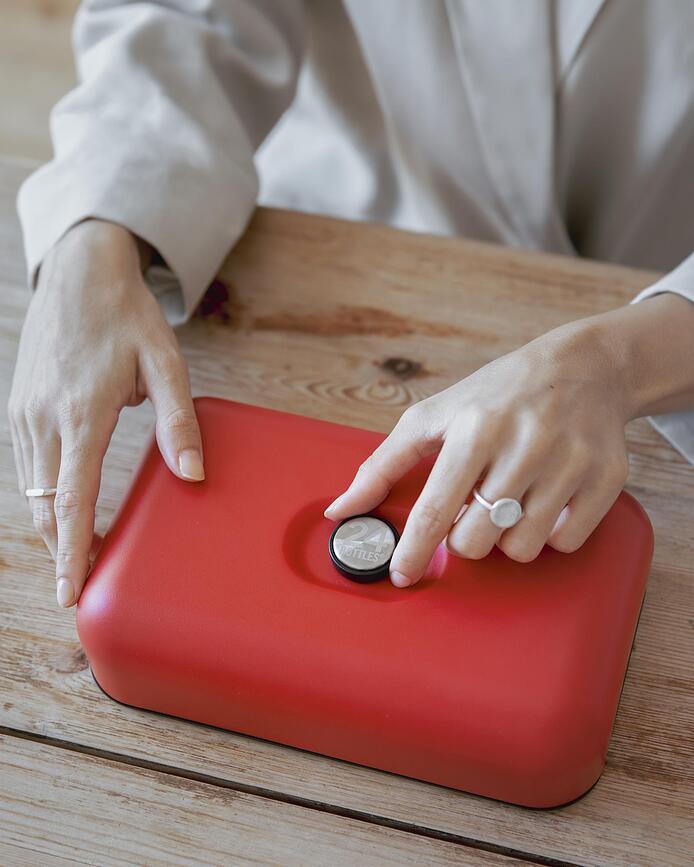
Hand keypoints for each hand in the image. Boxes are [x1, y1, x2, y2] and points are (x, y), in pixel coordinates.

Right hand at [7, 219, 204, 607]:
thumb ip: (178, 421)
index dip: (71, 551)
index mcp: (82, 413)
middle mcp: (44, 419)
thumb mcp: (165, 363)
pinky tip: (61, 509)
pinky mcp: (20, 406)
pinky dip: (42, 497)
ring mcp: (25, 413)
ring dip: (51, 528)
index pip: (72, 500)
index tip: (72, 590)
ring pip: (31, 491)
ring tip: (77, 555)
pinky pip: (26, 466)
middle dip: (61, 551)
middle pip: (46, 507)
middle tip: (82, 586)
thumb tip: (192, 473)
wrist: (79, 272)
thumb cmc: (126, 317)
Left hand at [324, 316, 634, 586]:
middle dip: (464, 537)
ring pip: (521, 549)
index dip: (414, 551)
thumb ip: (384, 465)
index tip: (402, 574)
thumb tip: (340, 509)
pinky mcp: (606, 478)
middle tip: (471, 510)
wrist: (581, 368)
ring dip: (506, 538)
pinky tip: (543, 502)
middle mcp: (525, 444)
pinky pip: (566, 542)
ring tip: (508, 502)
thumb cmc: (496, 395)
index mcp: (475, 428)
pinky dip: (548, 534)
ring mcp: (570, 462)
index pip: (436, 509)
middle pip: (477, 540)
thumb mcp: (434, 416)